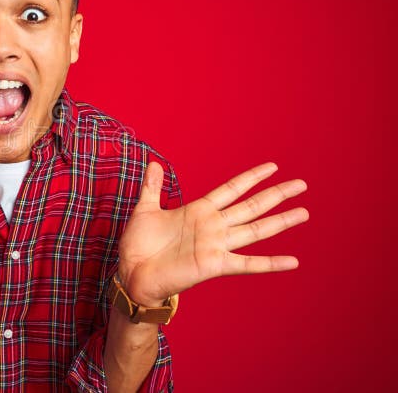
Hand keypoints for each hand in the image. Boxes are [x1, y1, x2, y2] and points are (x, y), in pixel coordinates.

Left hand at [117, 161, 307, 305]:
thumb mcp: (145, 210)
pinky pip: (248, 263)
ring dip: (280, 222)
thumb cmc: (138, 245)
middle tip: (302, 184)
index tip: (273, 167)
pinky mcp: (215, 264)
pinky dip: (270, 263)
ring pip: (256, 229)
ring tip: (304, 213)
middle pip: (252, 206)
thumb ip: (153, 188)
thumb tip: (154, 163)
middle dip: (276, 194)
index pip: (232, 189)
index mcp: (199, 211)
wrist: (131, 273)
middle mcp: (213, 226)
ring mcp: (216, 245)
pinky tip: (293, 261)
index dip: (252, 178)